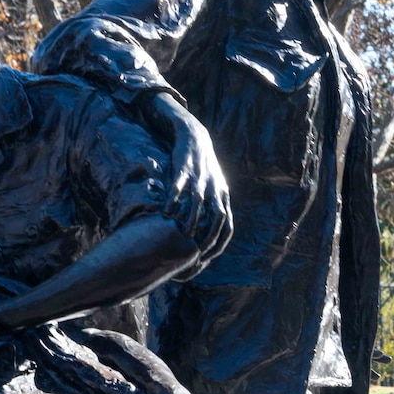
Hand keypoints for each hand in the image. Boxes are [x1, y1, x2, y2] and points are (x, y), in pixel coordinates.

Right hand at [149, 94, 231, 258]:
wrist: (195, 137)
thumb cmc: (203, 167)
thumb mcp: (215, 185)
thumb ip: (215, 205)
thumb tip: (211, 230)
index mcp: (223, 194)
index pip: (228, 224)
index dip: (220, 242)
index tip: (209, 256)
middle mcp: (214, 188)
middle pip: (217, 216)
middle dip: (209, 235)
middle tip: (197, 251)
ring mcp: (200, 178)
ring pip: (198, 203)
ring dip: (192, 220)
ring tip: (184, 234)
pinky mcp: (184, 169)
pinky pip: (179, 187)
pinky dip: (174, 201)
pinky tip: (166, 213)